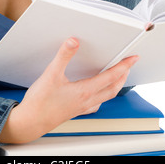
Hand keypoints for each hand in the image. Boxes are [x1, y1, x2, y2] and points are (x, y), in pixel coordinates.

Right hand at [0, 38, 138, 143]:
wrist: (30, 122)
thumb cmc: (40, 103)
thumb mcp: (51, 74)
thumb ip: (63, 56)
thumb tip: (73, 41)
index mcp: (85, 91)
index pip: (111, 77)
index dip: (124, 66)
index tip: (133, 58)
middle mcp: (87, 101)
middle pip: (113, 88)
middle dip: (123, 75)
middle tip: (129, 64)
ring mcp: (82, 107)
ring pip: (106, 96)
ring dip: (115, 85)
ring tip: (117, 76)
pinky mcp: (76, 111)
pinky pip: (96, 104)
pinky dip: (102, 96)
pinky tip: (97, 94)